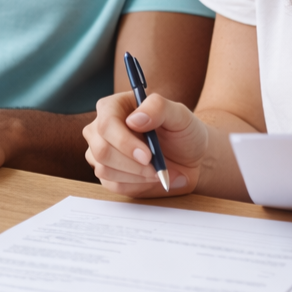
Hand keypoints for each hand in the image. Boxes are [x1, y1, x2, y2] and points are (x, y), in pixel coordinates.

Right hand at [83, 91, 206, 196]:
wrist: (190, 158)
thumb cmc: (183, 132)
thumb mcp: (180, 114)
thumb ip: (158, 107)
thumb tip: (134, 120)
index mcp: (115, 106)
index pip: (106, 124)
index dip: (124, 142)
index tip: (147, 155)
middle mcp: (102, 128)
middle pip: (102, 150)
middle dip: (131, 164)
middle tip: (156, 168)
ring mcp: (101, 151)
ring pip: (104, 169)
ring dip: (136, 175)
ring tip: (158, 170)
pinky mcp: (107, 173)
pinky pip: (112, 185)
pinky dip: (136, 184)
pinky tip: (151, 176)